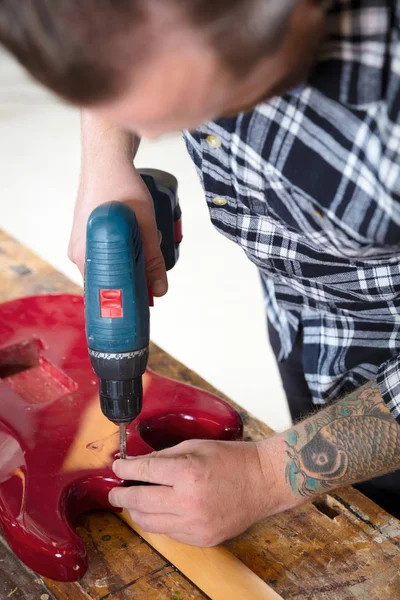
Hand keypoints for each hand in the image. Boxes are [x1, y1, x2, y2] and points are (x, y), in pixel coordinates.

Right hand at [68, 112, 166, 294]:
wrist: (108, 159)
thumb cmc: (120, 189)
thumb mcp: (144, 227)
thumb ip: (152, 260)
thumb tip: (159, 291)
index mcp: (84, 257)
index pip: (103, 295)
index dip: (125, 302)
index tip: (143, 304)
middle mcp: (78, 253)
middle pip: (109, 281)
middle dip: (134, 275)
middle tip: (152, 261)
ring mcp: (81, 243)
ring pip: (111, 264)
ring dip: (133, 258)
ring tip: (146, 236)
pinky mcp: (89, 233)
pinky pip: (108, 251)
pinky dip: (126, 248)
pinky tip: (137, 231)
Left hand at [108, 439, 272, 546]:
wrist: (264, 481)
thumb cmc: (233, 459)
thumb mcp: (195, 447)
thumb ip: (164, 457)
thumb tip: (138, 465)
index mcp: (188, 473)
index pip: (144, 472)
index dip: (125, 469)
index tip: (117, 467)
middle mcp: (189, 502)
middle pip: (139, 502)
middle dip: (122, 495)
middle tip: (116, 490)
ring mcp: (196, 525)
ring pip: (150, 523)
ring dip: (137, 511)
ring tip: (135, 501)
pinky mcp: (202, 539)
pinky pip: (169, 532)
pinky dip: (159, 521)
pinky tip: (161, 509)